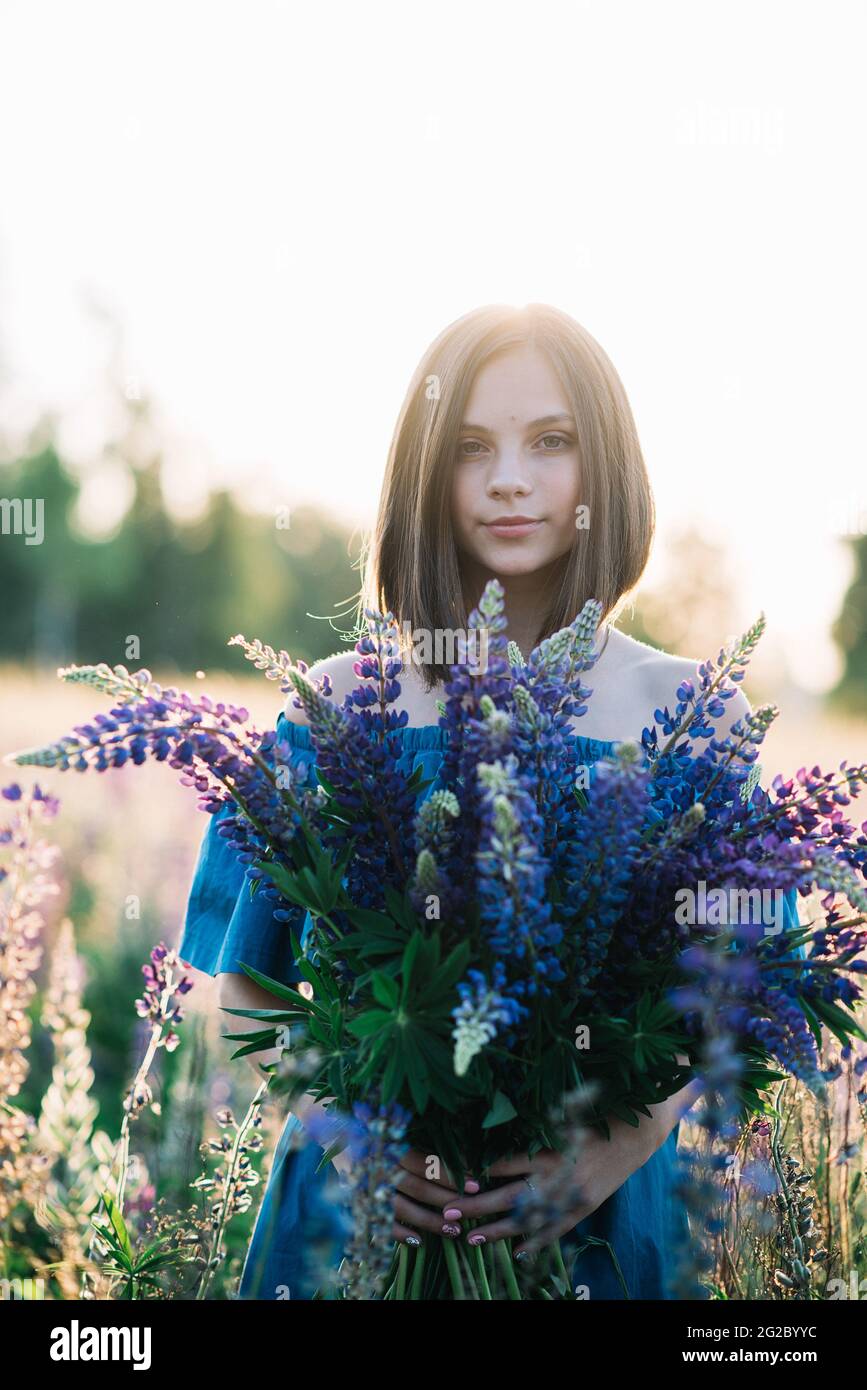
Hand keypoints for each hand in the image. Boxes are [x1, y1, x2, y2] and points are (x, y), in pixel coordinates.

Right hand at [333, 1146, 479, 1243]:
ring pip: (402, 1209)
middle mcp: (378, 1167)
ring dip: (430, 1221)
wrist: (335, 1143)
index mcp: (389, 1146)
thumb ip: (425, 1149)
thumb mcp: (399, 1138)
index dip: (450, 1175)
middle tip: (470, 1209)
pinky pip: (381, 1225)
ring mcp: (367, 1189)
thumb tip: (463, 1157)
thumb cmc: (378, 1141)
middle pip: (417, 1187)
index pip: (425, 1163)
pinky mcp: (359, 1206)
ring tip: (453, 1231)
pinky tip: (420, 1242)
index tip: (475, 1184)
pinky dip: (400, 1235)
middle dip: (446, 1199)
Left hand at [446, 1109, 674, 1255]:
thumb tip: (493, 1130)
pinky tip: (516, 1252)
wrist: (634, 1137)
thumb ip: (531, 1126)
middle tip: (448, 1210)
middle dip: (476, 1205)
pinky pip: (555, 1231)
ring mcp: (570, 1197)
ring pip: (526, 1219)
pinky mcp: (583, 1209)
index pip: (504, 1163)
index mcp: (548, 1148)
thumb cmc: (592, 1119)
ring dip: (495, 1230)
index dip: (478, 1172)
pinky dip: (535, 1242)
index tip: (454, 1178)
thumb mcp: (561, 1116)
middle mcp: (557, 1176)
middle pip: (508, 1195)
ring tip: (468, 1238)